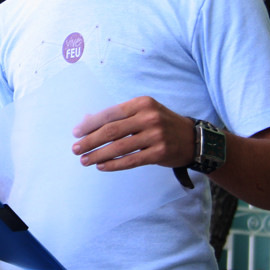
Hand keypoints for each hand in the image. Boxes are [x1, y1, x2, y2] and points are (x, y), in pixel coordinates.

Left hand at [71, 96, 193, 171]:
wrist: (193, 139)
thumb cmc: (161, 124)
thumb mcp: (142, 112)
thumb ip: (117, 117)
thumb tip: (86, 122)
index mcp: (141, 103)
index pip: (109, 113)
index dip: (90, 124)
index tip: (76, 133)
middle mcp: (149, 117)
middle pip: (111, 131)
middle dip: (90, 141)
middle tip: (76, 149)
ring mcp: (155, 135)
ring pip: (119, 147)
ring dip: (98, 155)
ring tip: (85, 160)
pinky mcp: (159, 153)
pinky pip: (131, 160)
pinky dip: (114, 164)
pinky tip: (101, 166)